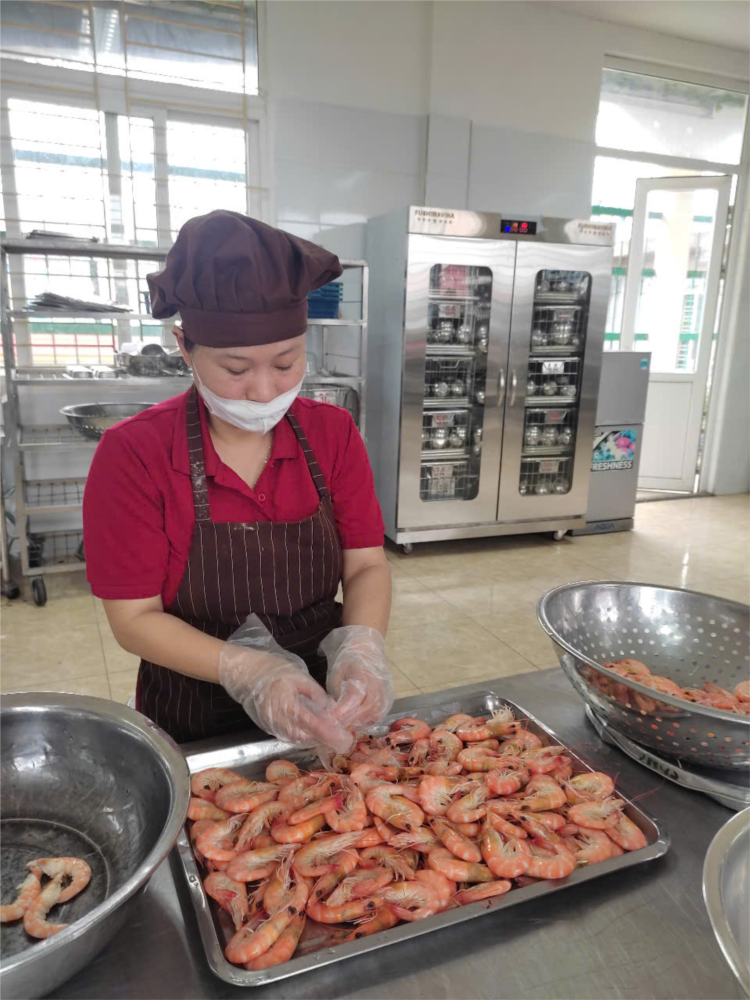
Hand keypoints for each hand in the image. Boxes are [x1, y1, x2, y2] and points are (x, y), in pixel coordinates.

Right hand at [219, 615, 353, 752]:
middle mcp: (279, 720)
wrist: (247, 674)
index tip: (343, 737)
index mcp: (287, 705)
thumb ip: (316, 694)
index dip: (329, 733)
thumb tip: (331, 709)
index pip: (312, 725)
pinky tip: (316, 732)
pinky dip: (305, 737)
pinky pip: (291, 737)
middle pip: (307, 737)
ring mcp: (273, 726)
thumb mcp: (300, 677)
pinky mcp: (271, 728)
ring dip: (316, 740)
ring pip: (299, 740)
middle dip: (325, 739)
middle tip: (343, 738)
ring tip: (333, 735)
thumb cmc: (274, 671)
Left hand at [320, 626, 393, 729]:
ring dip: (360, 723)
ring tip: (345, 725)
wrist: (367, 646)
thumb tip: (333, 714)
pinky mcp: (389, 696)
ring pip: (375, 715)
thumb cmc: (349, 658)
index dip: (342, 711)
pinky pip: (380, 714)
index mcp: (364, 673)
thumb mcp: (337, 671)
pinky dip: (368, 720)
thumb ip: (337, 692)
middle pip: (367, 710)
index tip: (330, 719)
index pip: (354, 697)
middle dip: (350, 721)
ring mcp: (387, 691)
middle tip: (335, 726)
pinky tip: (356, 721)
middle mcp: (379, 683)